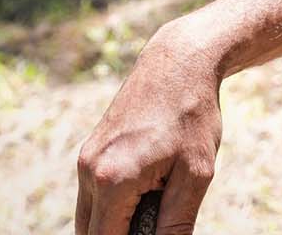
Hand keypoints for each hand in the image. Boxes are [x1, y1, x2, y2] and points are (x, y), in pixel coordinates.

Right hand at [76, 20, 222, 234]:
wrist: (179, 63)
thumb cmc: (192, 115)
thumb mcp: (196, 173)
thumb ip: (177, 222)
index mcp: (112, 180)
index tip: (154, 232)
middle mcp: (89, 171)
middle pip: (91, 234)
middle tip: (157, 218)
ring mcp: (85, 160)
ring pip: (90, 218)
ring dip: (116, 223)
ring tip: (158, 200)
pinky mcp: (90, 152)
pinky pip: (94, 195)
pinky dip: (114, 205)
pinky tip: (150, 188)